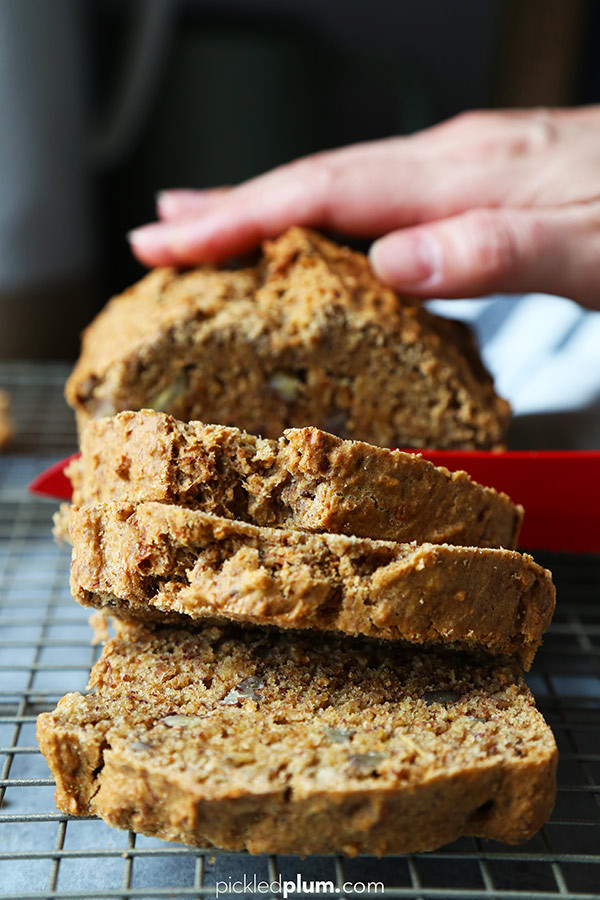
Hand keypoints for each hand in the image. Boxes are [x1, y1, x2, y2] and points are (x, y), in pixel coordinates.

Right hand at [128, 106, 599, 307]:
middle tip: (158, 234)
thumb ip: (496, 252)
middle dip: (228, 206)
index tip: (172, 243)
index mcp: (466, 177)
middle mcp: (455, 160)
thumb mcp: (591, 252)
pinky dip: (324, 209)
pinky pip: (379, 192)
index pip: (326, 192)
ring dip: (266, 201)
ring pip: (341, 180)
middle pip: (316, 176)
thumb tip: (392, 261)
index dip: (241, 217)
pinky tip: (315, 225)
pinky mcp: (479, 181)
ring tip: (207, 220)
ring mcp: (466, 166)